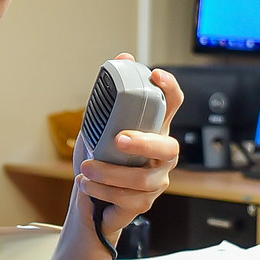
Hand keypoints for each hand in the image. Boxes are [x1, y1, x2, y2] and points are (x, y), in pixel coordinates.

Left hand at [73, 57, 181, 242]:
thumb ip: (111, 97)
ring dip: (110, 173)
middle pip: (167, 146)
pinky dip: (102, 190)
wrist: (91, 200)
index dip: (169, 88)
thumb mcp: (100, 125)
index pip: (172, 104)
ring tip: (86, 169)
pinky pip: (128, 198)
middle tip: (118, 140)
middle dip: (143, 143)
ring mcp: (156, 180)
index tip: (154, 75)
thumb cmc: (100, 159)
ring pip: (142, 178)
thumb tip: (123, 58)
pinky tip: (87, 184)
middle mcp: (161, 156)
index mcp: (153, 129)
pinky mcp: (144, 202)